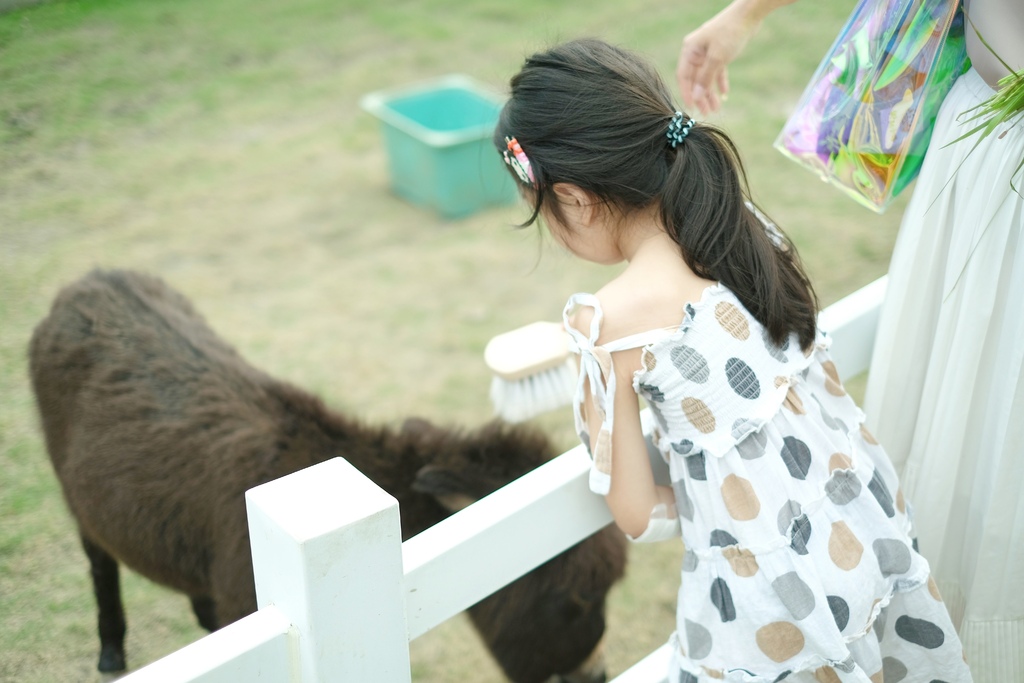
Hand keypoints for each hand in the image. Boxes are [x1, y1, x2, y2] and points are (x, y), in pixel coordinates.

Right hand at [677, 0, 790, 114]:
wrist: (749, 15)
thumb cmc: (730, 32)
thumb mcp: (717, 58)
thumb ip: (705, 78)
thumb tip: (697, 97)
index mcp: (690, 50)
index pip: (684, 76)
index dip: (687, 93)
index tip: (692, 108)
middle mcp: (696, 52)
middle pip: (695, 79)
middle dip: (701, 96)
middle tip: (707, 113)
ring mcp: (708, 52)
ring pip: (707, 77)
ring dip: (711, 93)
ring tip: (716, 108)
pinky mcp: (720, 52)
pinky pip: (717, 72)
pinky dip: (720, 82)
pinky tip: (724, 94)